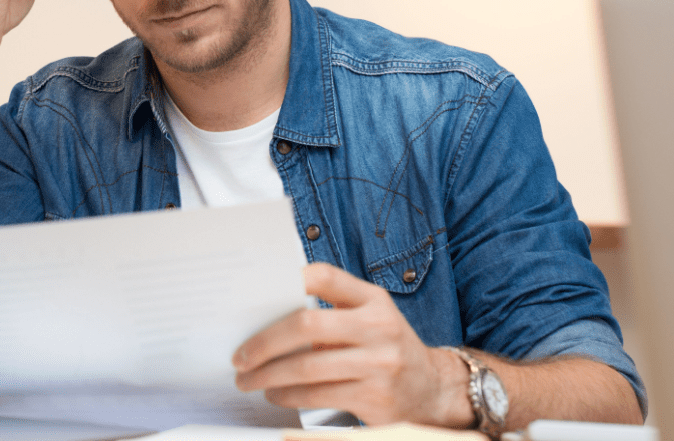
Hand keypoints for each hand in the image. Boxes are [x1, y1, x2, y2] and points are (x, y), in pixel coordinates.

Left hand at [232, 263, 471, 426]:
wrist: (433, 391)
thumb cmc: (385, 349)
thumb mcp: (370, 319)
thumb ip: (331, 310)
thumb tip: (264, 316)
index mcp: (373, 300)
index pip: (325, 276)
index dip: (288, 280)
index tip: (255, 295)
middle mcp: (379, 327)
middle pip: (306, 325)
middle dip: (264, 343)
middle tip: (240, 356)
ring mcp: (379, 363)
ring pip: (307, 367)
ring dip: (268, 376)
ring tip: (248, 380)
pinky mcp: (375, 397)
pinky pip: (318, 395)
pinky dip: (288, 395)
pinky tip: (275, 394)